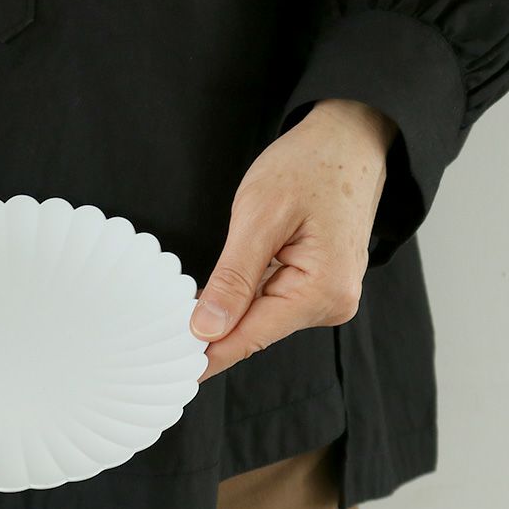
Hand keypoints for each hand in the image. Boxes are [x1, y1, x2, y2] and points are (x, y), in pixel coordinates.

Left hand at [189, 98, 398, 383]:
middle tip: (158, 339)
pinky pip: (270, 301)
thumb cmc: (310, 164)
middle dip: (211, 331)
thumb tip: (207, 329)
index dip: (205, 354)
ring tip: (181, 313)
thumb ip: (234, 277)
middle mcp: (332, 303)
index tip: (169, 372)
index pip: (250, 337)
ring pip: (260, 317)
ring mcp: (328, 296)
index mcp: (322, 291)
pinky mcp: (319, 284)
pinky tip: (216, 294)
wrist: (349, 136)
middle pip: (254, 330)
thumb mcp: (260, 216)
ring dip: (225, 312)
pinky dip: (242, 298)